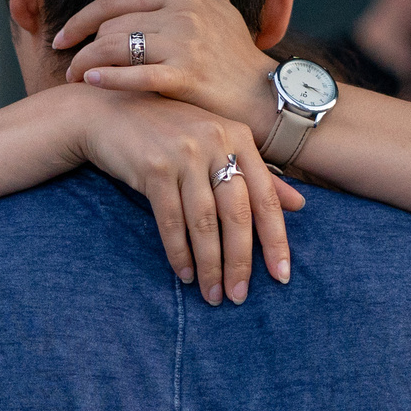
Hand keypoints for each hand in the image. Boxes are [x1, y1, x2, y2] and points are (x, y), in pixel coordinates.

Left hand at [49, 0, 278, 131]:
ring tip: (73, 78)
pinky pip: (136, 75)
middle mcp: (181, 15)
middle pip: (112, 26)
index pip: (117, 1)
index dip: (83, 18)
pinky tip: (91, 84)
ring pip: (118, 47)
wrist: (263, 93)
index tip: (64, 35)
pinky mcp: (185, 77)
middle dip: (85, 47)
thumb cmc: (234, 49)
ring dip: (87, 65)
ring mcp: (183, 46)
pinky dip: (109, 79)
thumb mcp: (219, 0)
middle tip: (69, 65)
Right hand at [64, 89, 302, 304]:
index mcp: (238, 137)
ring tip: (212, 294)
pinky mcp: (153, 167)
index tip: (282, 275)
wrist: (111, 114)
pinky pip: (171, 221)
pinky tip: (185, 274)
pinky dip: (178, 252)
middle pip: (237, 213)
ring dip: (209, 264)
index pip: (266, 196)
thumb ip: (257, 173)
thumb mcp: (218, 144)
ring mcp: (184, 153)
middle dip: (240, 261)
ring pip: (204, 222)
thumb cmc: (169, 133)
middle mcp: (215, 142)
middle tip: (238, 296)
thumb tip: (300, 204)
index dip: (276, 240)